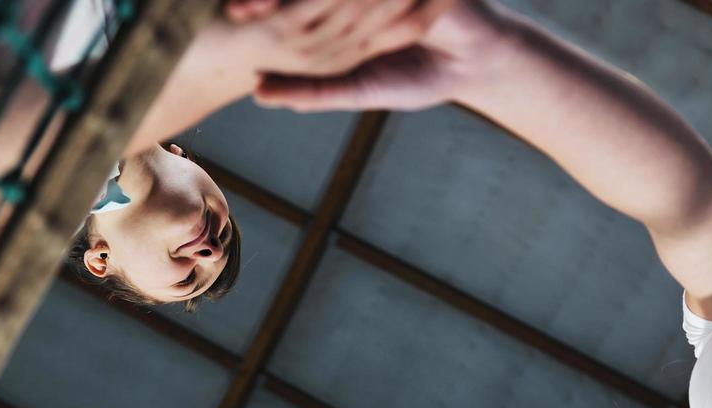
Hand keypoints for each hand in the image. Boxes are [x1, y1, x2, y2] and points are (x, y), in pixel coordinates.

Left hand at [251, 0, 500, 112]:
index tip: (236, 14)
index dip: (263, 4)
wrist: (475, 61)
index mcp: (339, 11)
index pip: (293, 5)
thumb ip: (311, 90)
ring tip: (263, 1)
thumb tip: (257, 94)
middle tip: (241, 4)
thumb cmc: (419, 76)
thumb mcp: (359, 87)